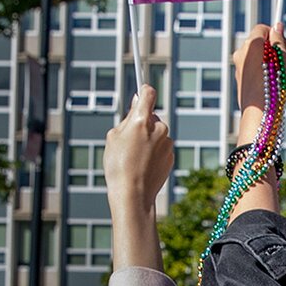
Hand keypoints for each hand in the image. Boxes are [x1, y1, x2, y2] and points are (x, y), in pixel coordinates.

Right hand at [105, 83, 171, 210]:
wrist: (133, 194)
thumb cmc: (118, 166)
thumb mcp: (113, 137)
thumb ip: (127, 118)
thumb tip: (136, 103)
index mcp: (141, 120)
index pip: (148, 94)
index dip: (144, 91)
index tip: (141, 92)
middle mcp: (159, 128)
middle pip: (151, 117)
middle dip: (142, 123)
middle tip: (128, 139)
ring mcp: (167, 142)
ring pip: (157, 133)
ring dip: (148, 139)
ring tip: (134, 156)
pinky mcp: (171, 155)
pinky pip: (161, 147)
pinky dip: (154, 151)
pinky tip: (143, 164)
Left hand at [231, 22, 285, 111]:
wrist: (261, 110)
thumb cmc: (274, 81)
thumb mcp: (283, 56)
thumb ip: (279, 39)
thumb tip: (277, 26)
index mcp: (251, 43)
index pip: (263, 29)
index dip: (278, 35)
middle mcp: (241, 54)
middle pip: (263, 47)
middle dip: (280, 56)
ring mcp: (240, 68)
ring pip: (262, 61)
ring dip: (277, 68)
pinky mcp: (241, 82)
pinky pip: (257, 73)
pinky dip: (268, 76)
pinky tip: (281, 89)